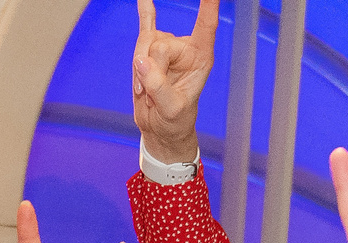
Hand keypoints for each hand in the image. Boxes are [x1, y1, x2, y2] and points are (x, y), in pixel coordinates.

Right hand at [133, 0, 218, 167]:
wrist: (159, 126)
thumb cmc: (174, 120)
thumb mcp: (171, 109)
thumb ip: (159, 87)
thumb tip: (142, 62)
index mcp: (200, 57)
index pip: (206, 26)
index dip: (209, 7)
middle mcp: (185, 48)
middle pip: (161, 44)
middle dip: (151, 69)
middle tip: (151, 93)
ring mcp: (166, 46)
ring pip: (145, 43)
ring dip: (139, 70)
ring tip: (145, 89)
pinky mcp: (149, 48)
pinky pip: (145, 23)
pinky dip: (144, 9)